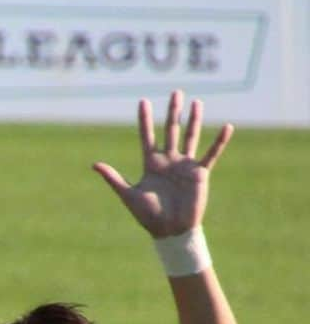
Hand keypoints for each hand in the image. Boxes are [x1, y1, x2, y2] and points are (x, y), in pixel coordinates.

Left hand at [92, 89, 232, 237]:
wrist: (170, 231)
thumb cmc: (148, 216)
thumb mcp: (129, 195)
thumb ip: (113, 178)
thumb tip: (94, 165)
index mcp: (151, 164)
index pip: (147, 137)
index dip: (145, 120)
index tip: (142, 101)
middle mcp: (168, 161)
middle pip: (171, 130)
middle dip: (173, 112)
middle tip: (175, 92)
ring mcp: (185, 166)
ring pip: (190, 137)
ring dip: (194, 120)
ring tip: (196, 102)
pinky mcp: (199, 173)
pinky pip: (211, 154)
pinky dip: (219, 141)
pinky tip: (228, 126)